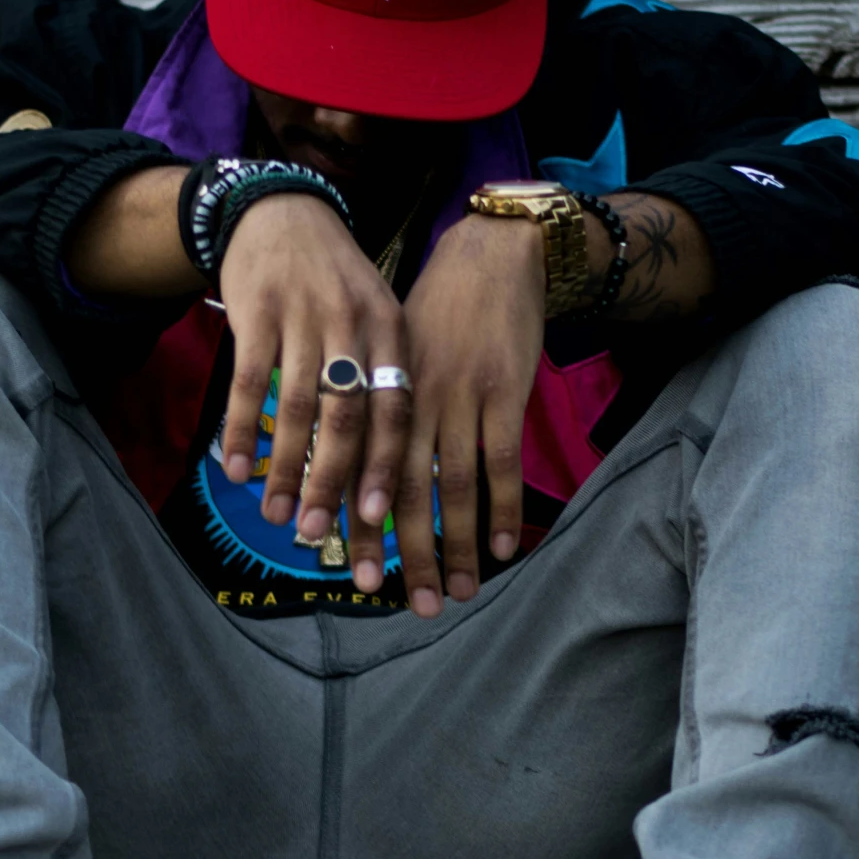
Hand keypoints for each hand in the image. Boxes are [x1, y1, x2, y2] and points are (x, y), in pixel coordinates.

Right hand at [217, 196, 411, 590]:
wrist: (281, 211)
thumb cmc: (333, 282)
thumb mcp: (374, 317)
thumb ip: (382, 378)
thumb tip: (383, 467)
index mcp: (392, 330)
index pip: (393, 411)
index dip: (383, 468)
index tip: (374, 520)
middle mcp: (353, 324)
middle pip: (347, 419)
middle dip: (332, 483)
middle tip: (318, 534)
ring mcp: (303, 316)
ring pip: (298, 408)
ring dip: (285, 469)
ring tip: (276, 516)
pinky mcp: (257, 311)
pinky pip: (250, 383)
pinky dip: (244, 430)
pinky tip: (238, 468)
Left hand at [396, 214, 545, 616]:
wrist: (493, 254)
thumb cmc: (438, 311)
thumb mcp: (391, 354)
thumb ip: (376, 411)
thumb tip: (359, 475)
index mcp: (377, 392)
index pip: (361, 470)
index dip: (358, 525)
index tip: (355, 575)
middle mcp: (410, 399)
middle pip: (402, 489)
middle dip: (403, 552)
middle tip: (403, 604)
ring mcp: (458, 396)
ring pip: (451, 485)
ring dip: (454, 545)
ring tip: (458, 593)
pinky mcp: (503, 390)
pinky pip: (500, 460)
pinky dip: (500, 507)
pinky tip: (501, 546)